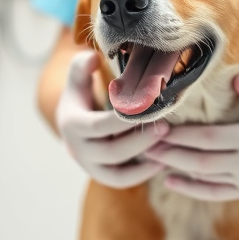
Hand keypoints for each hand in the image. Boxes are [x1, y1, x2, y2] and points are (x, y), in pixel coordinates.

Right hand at [56, 51, 169, 188]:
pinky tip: (163, 161)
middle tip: (166, 126)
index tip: (147, 109)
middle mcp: (77, 149)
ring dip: (144, 158)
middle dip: (140, 140)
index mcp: (71, 124)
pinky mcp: (101, 176)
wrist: (72, 124)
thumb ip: (83, 65)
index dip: (123, 120)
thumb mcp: (77, 77)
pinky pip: (122, 181)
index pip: (98, 126)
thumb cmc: (81, 95)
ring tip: (167, 143)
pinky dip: (142, 174)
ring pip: (118, 170)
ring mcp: (88, 166)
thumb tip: (94, 58)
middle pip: (111, 151)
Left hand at [144, 71, 238, 201]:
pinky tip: (169, 180)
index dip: (181, 135)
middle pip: (201, 162)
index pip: (209, 139)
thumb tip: (236, 82)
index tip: (158, 128)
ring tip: (150, 156)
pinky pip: (215, 193)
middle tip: (144, 145)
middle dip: (170, 153)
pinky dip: (191, 189)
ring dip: (175, 168)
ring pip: (205, 178)